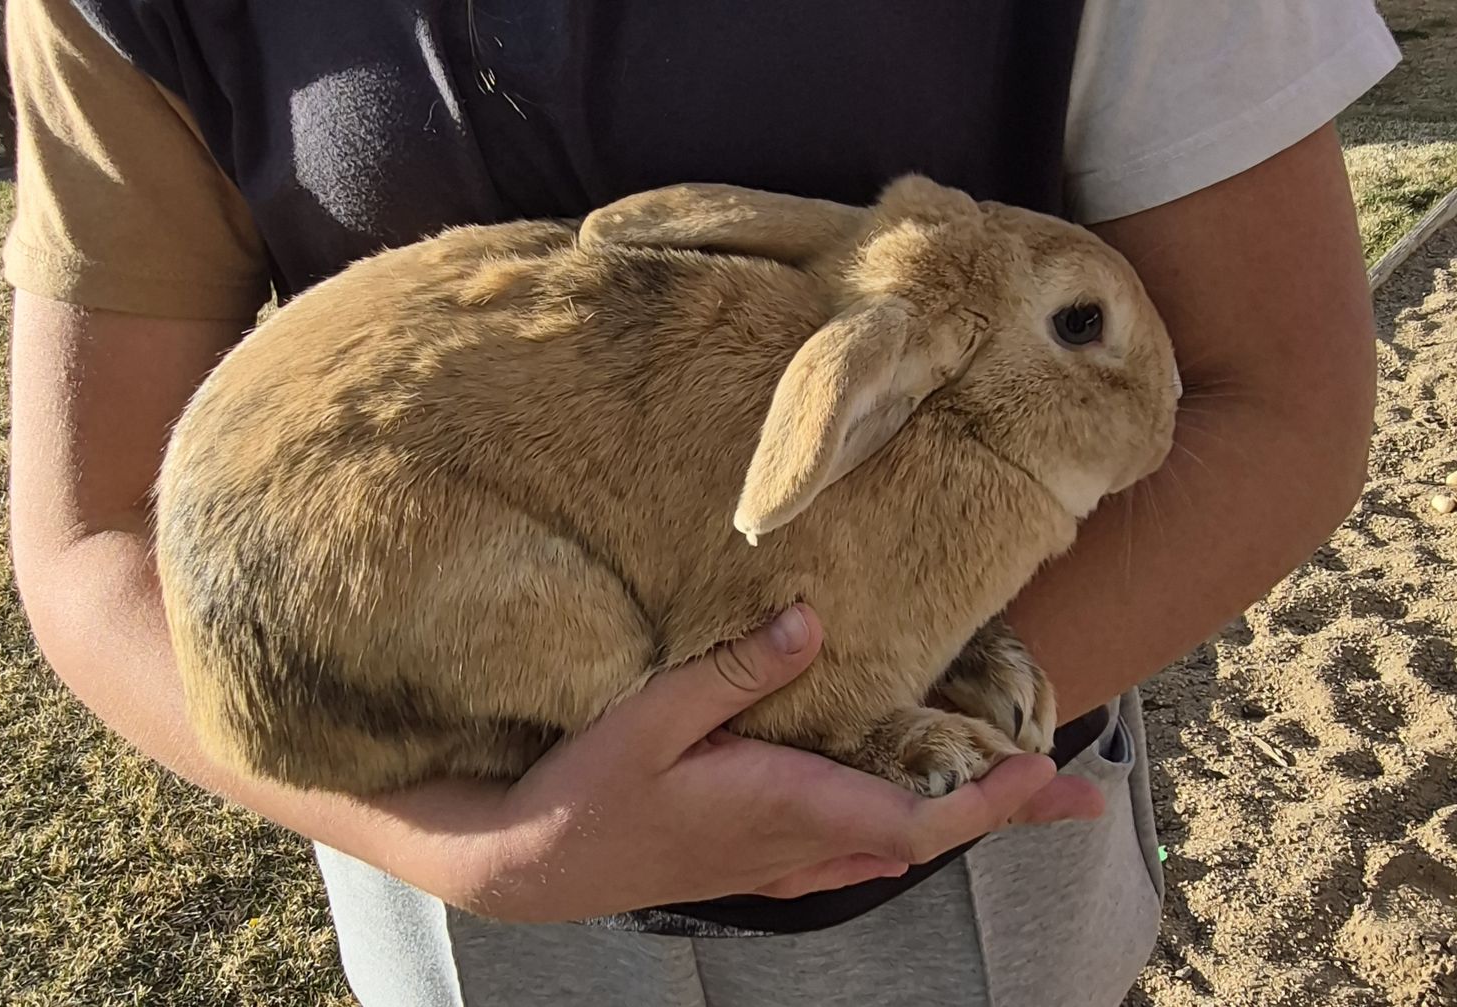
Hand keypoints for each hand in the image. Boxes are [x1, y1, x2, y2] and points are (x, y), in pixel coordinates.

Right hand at [383, 604, 1104, 923]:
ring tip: (1010, 801)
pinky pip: (850, 859)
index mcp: (786, 809)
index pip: (915, 821)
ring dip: (956, 823)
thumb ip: (733, 671)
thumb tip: (812, 621)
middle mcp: (797, 846)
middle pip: (923, 839)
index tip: (1045, 770)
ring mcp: (777, 864)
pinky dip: (898, 839)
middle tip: (1077, 797)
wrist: (532, 866)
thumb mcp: (650, 718)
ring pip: (891, 851)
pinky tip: (899, 833)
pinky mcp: (753, 864)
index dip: (986, 800)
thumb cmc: (587, 794)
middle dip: (1001, 813)